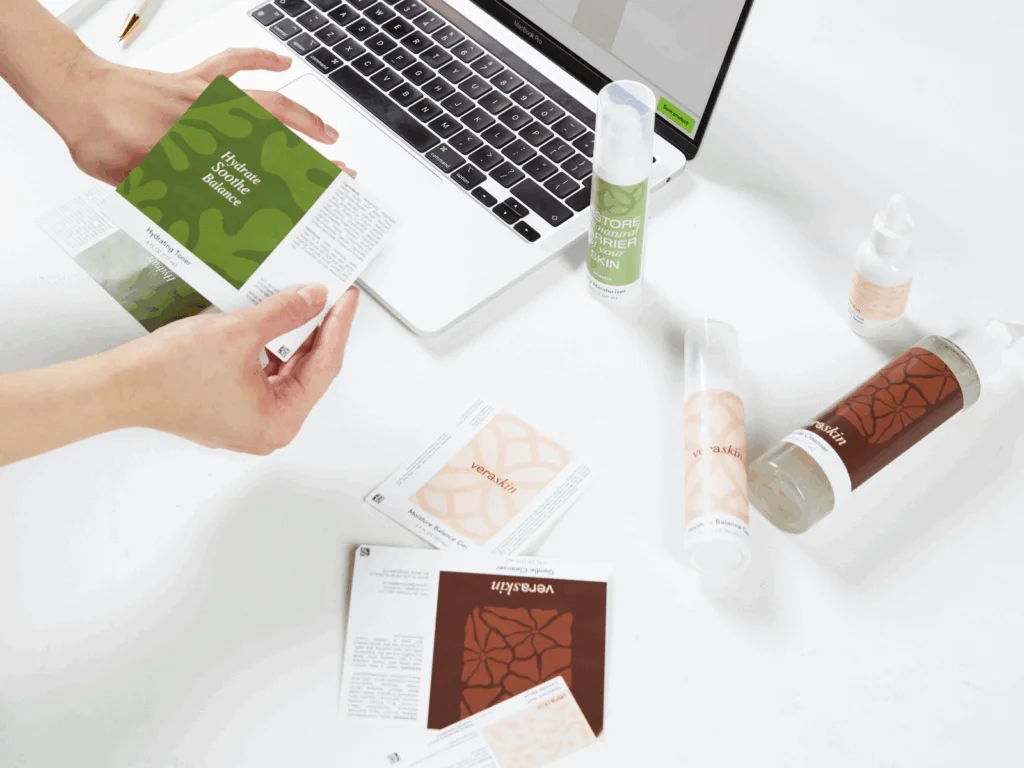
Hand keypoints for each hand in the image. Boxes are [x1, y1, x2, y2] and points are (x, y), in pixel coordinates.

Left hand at [41, 47, 343, 184]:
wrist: (74, 93)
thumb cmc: (97, 135)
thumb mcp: (135, 185)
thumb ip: (171, 202)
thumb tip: (203, 225)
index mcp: (201, 152)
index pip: (260, 174)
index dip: (294, 189)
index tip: (318, 200)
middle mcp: (211, 122)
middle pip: (276, 141)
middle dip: (313, 159)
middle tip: (339, 173)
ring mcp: (206, 98)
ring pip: (267, 103)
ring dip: (303, 117)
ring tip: (328, 132)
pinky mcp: (194, 79)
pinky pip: (232, 64)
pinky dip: (258, 59)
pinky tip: (280, 61)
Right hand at [116, 285, 359, 453]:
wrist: (120, 386)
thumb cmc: (169, 374)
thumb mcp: (240, 332)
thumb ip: (285, 313)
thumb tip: (314, 298)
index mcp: (279, 421)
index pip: (324, 367)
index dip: (337, 327)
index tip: (346, 299)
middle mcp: (269, 428)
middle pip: (308, 371)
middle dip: (318, 331)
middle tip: (331, 296)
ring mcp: (250, 420)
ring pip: (286, 372)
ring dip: (294, 337)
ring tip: (305, 302)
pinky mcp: (233, 408)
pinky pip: (265, 375)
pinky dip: (272, 348)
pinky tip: (276, 320)